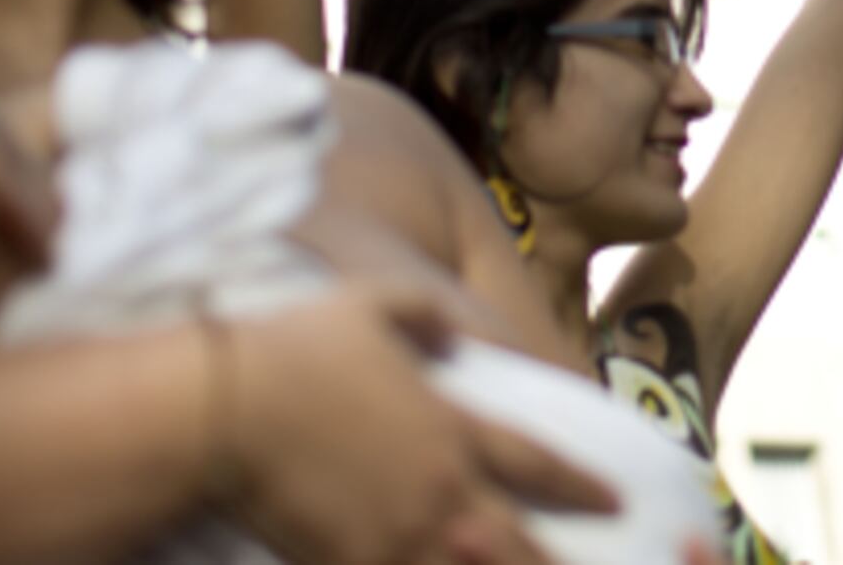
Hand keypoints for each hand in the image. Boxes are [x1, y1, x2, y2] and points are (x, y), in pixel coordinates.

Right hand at [223, 288, 616, 564]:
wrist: (228, 406)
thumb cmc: (296, 347)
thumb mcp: (371, 303)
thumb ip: (423, 312)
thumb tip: (451, 329)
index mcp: (453, 427)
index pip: (537, 463)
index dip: (581, 485)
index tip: (614, 499)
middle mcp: (440, 490)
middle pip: (519, 542)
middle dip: (554, 563)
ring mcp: (399, 537)